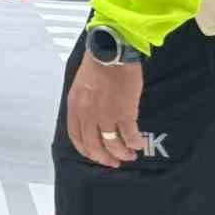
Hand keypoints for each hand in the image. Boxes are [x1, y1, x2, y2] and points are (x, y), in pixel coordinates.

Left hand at [66, 51, 145, 167]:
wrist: (112, 51)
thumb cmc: (99, 65)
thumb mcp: (82, 86)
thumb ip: (84, 106)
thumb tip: (93, 122)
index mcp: (75, 106)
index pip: (76, 137)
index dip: (87, 150)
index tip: (96, 155)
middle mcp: (88, 113)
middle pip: (94, 145)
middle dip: (104, 157)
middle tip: (114, 162)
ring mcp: (106, 114)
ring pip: (112, 144)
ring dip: (122, 153)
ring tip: (130, 155)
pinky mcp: (124, 112)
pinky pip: (129, 136)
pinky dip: (134, 143)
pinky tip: (138, 143)